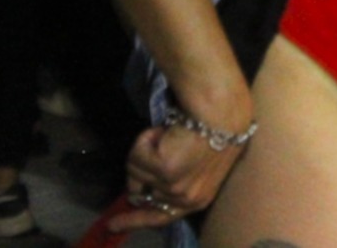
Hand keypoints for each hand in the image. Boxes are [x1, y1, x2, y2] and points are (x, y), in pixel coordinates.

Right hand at [109, 120, 245, 232]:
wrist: (222, 112)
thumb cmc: (213, 129)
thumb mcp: (196, 165)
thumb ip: (174, 180)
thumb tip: (141, 187)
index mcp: (198, 199)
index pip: (161, 217)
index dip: (136, 220)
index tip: (114, 224)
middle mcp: (186, 199)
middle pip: (141, 197)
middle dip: (132, 184)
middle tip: (119, 197)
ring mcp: (174, 186)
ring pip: (135, 171)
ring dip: (145, 149)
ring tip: (166, 134)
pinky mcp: (164, 169)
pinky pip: (136, 156)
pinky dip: (145, 138)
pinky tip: (164, 130)